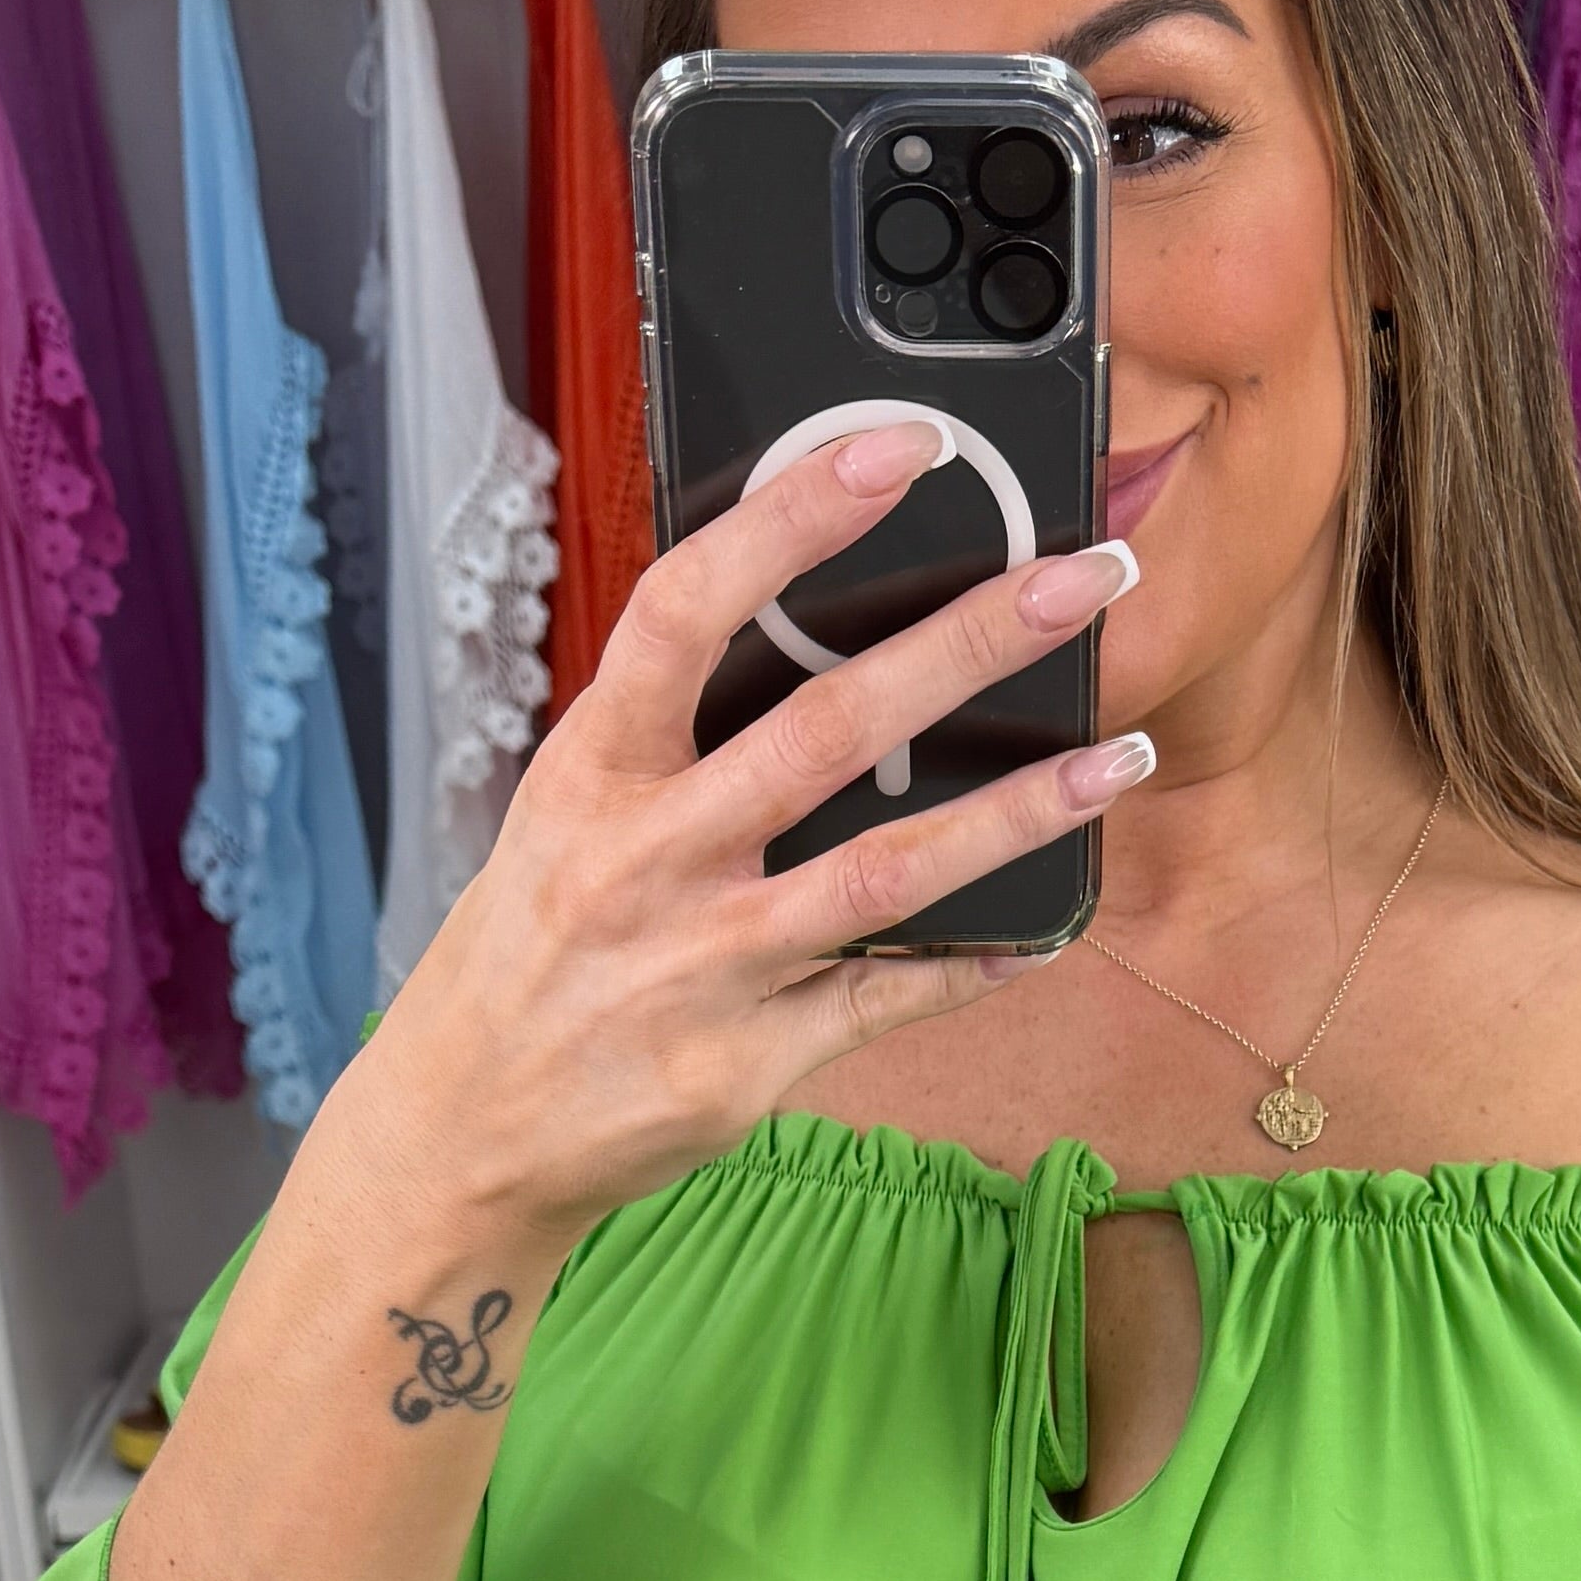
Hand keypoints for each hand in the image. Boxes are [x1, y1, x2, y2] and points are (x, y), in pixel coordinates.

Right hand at [346, 423, 1147, 1251]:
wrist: (464, 1131)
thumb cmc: (531, 951)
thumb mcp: (568, 814)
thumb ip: (670, 732)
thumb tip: (797, 625)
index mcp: (595, 771)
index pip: (690, 609)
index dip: (794, 519)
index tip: (901, 450)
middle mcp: (647, 859)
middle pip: (827, 726)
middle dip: (970, 641)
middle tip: (1085, 581)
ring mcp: (703, 966)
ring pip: (885, 871)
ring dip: (1015, 812)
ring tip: (1115, 758)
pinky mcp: (746, 1062)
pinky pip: (887, 1001)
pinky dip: (974, 963)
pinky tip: (1048, 928)